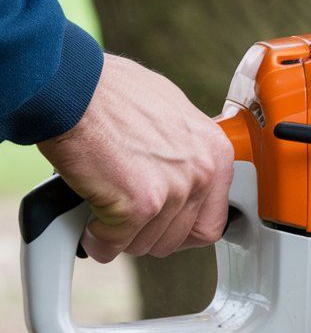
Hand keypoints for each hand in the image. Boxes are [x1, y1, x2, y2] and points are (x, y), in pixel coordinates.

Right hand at [38, 55, 234, 262]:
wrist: (74, 88)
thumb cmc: (110, 93)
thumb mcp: (170, 113)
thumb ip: (183, 150)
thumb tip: (179, 172)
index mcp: (215, 152)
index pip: (211, 220)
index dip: (180, 229)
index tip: (161, 226)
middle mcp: (202, 173)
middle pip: (179, 237)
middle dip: (147, 233)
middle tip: (125, 219)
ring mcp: (173, 190)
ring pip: (148, 243)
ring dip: (122, 236)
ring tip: (105, 212)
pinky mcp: (140, 205)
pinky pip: (115, 244)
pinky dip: (98, 240)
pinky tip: (89, 223)